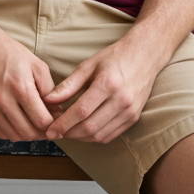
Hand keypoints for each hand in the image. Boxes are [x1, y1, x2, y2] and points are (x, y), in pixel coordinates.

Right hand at [0, 31, 57, 141]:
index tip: (58, 120)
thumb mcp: (37, 65)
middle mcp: (3, 101)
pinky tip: (20, 121)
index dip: (53, 124)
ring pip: (14, 136)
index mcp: (20, 87)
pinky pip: (0, 133)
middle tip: (49, 125)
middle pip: (28, 133)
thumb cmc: (10, 52)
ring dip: (28, 134)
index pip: (41, 121)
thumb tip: (57, 112)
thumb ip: (50, 90)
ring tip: (35, 123)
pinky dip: (13, 132)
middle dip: (42, 132)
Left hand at [42, 39, 160, 143]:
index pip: (81, 111)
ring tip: (67, 132)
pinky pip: (110, 136)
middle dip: (68, 134)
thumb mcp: (89, 65)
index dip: (63, 124)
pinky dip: (94, 137)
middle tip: (55, 132)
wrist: (145, 55)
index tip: (50, 130)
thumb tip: (49, 100)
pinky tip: (83, 131)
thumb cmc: (115, 57)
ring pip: (99, 135)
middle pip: (90, 127)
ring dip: (80, 138)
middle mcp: (121, 100)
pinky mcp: (134, 118)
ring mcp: (130, 111)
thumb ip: (68, 85)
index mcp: (108, 84)